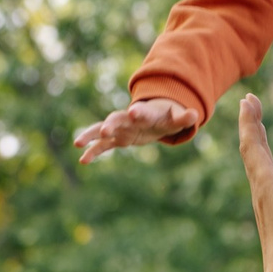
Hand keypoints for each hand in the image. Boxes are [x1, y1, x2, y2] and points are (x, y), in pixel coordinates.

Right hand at [73, 97, 200, 162]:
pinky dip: (92, 152)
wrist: (156, 118)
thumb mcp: (177, 118)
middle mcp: (128, 119)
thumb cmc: (167, 117)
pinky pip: (102, 146)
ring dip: (90, 136)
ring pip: (101, 130)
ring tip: (76, 143)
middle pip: (116, 119)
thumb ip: (184, 118)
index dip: (138, 111)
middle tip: (104, 130)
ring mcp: (120, 129)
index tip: (133, 111)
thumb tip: (195, 115)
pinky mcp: (116, 139)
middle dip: (110, 124)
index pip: (140, 111)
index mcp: (144, 113)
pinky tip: (82, 160)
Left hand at [237, 94, 272, 271]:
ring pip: (255, 165)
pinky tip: (270, 169)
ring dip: (255, 142)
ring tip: (256, 126)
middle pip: (251, 151)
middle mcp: (262, 193)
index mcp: (267, 187)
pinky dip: (264, 163)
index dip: (250, 121)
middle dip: (251, 125)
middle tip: (249, 101)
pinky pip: (264, 180)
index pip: (253, 146)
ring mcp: (266, 205)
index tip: (248, 98)